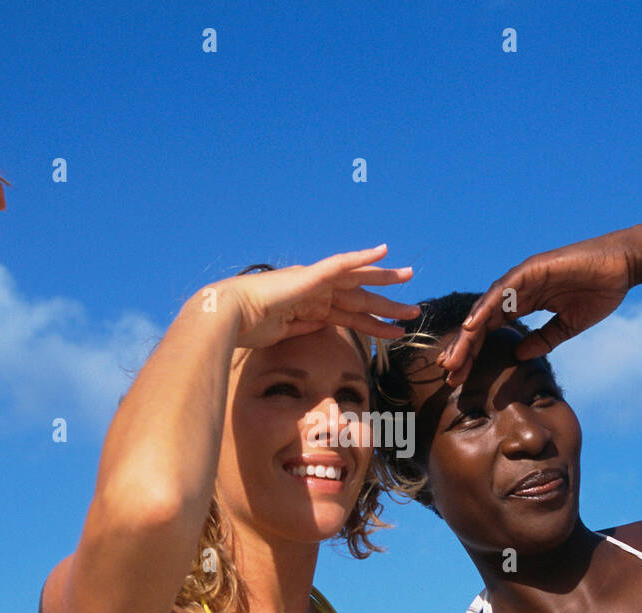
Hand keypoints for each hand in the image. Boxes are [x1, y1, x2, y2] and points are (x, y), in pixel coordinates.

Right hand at [216, 244, 419, 349]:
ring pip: (358, 282)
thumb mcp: (283, 333)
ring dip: (385, 284)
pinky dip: (362, 257)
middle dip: (387, 305)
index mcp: (310, 306)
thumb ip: (304, 328)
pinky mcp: (310, 276)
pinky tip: (383, 251)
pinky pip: (341, 264)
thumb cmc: (246, 326)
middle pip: (360, 299)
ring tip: (411, 284)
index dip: (373, 323)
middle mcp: (315, 291)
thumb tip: (324, 328)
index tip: (393, 330)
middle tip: (413, 310)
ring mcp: (314, 282)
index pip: (349, 315)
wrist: (227, 315)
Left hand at [438, 232, 635, 385]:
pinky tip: (471, 326)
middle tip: (448, 373)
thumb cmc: (599, 291)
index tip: (459, 376)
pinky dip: (485, 307)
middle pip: (481, 323)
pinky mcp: (531, 269)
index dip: (473, 353)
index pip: (489, 331)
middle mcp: (516, 291)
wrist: (623, 266)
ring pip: (486, 308)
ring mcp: (522, 279)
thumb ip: (542, 340)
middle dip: (464, 348)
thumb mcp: (568, 325)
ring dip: (468, 333)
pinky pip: (503, 291)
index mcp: (523, 304)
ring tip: (453, 356)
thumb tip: (517, 355)